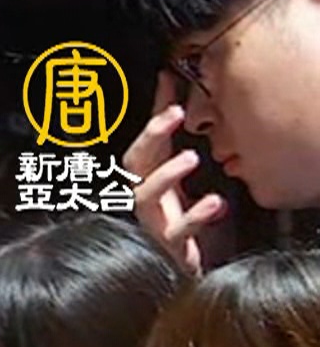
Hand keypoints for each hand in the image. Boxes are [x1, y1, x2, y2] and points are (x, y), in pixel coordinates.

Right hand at [125, 70, 225, 276]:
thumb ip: (165, 129)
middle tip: (174, 115)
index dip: (152, 124)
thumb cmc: (175, 215)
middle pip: (133, 166)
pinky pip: (177, 234)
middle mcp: (145, 198)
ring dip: (166, 175)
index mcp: (147, 179)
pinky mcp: (171, 246)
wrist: (181, 266)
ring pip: (145, 198)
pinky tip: (213, 203)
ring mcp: (155, 222)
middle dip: (150, 139)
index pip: (141, 146)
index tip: (172, 102)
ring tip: (190, 157)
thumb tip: (167, 79)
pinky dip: (194, 217)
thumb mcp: (172, 166)